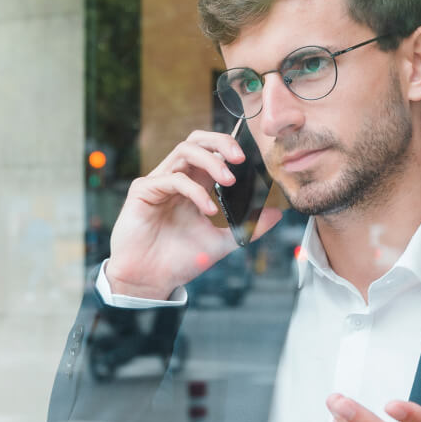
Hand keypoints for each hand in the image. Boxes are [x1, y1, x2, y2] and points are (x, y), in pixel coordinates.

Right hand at [105, 130, 280, 298]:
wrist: (150, 280)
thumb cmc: (179, 261)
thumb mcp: (222, 242)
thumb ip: (248, 226)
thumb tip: (277, 213)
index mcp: (193, 185)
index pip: (210, 151)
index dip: (228, 146)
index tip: (250, 160)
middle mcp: (176, 178)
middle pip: (196, 141)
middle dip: (220, 142)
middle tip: (240, 158)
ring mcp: (158, 182)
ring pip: (184, 151)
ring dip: (211, 161)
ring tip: (229, 180)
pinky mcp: (143, 190)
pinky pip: (173, 179)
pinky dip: (195, 191)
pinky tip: (208, 209)